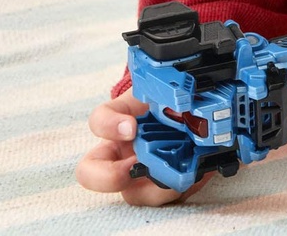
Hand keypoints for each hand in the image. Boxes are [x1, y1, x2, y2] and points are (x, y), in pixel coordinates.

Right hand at [75, 91, 209, 204]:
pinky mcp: (161, 188)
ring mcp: (138, 175)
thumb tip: (182, 92)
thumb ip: (166, 90)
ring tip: (179, 173)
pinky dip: (180, 188)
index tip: (131, 126)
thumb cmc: (171, 102)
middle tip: (133, 168)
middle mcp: (121, 153)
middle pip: (90, 173)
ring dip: (155, 187)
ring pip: (132, 194)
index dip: (109, 126)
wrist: (193, 115)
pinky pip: (165, 197)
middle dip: (108, 177)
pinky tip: (195, 174)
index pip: (99, 121)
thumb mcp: (167, 91)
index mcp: (120, 122)